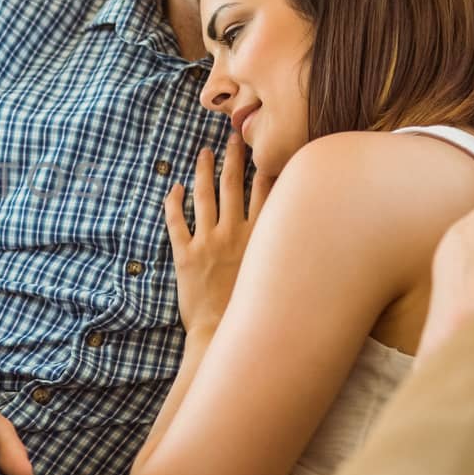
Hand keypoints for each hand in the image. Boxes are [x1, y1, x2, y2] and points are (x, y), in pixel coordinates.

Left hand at [163, 133, 270, 332]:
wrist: (224, 336)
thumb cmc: (256, 311)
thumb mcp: (277, 276)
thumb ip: (284, 251)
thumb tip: (300, 232)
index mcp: (260, 238)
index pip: (265, 192)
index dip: (263, 167)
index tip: (261, 148)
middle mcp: (234, 235)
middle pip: (233, 185)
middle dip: (233, 158)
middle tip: (232, 138)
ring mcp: (208, 243)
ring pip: (204, 197)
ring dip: (204, 171)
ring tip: (203, 154)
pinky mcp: (185, 256)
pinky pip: (176, 222)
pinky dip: (174, 202)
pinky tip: (175, 187)